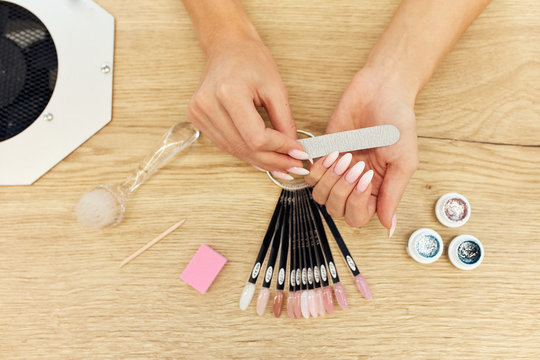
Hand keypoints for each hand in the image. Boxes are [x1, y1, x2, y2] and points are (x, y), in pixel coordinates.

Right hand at [187, 33, 308, 177]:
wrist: (227, 47)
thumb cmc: (251, 60)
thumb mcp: (276, 88)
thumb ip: (285, 121)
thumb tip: (293, 150)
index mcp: (229, 93)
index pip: (256, 137)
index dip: (279, 149)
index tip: (298, 153)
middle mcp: (208, 105)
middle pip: (244, 148)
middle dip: (272, 161)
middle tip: (293, 167)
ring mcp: (199, 113)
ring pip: (234, 150)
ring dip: (260, 161)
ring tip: (281, 166)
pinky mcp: (196, 118)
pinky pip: (225, 144)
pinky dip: (245, 152)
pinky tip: (262, 157)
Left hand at [305, 68, 418, 234]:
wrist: (381, 90)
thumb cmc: (398, 123)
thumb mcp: (403, 161)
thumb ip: (393, 195)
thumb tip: (389, 226)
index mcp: (376, 190)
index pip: (357, 217)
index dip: (357, 204)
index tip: (367, 179)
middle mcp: (354, 184)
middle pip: (336, 210)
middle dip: (342, 190)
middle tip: (356, 164)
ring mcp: (337, 170)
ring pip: (320, 196)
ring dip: (330, 179)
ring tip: (346, 156)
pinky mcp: (323, 154)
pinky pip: (310, 175)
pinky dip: (319, 167)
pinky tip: (335, 151)